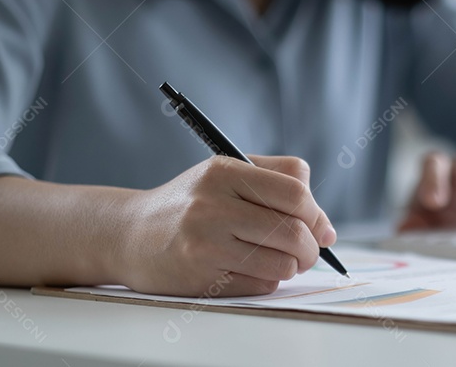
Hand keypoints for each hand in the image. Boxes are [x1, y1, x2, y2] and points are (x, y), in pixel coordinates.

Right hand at [117, 155, 335, 296]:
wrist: (129, 234)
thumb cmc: (190, 203)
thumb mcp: (228, 173)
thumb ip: (280, 182)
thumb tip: (326, 228)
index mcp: (224, 171)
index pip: (294, 193)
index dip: (316, 214)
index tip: (320, 227)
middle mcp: (213, 205)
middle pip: (292, 231)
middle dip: (311, 248)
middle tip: (308, 252)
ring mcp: (205, 243)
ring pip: (281, 264)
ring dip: (291, 267)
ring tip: (280, 260)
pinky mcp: (200, 277)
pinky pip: (260, 284)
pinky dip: (266, 280)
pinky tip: (250, 268)